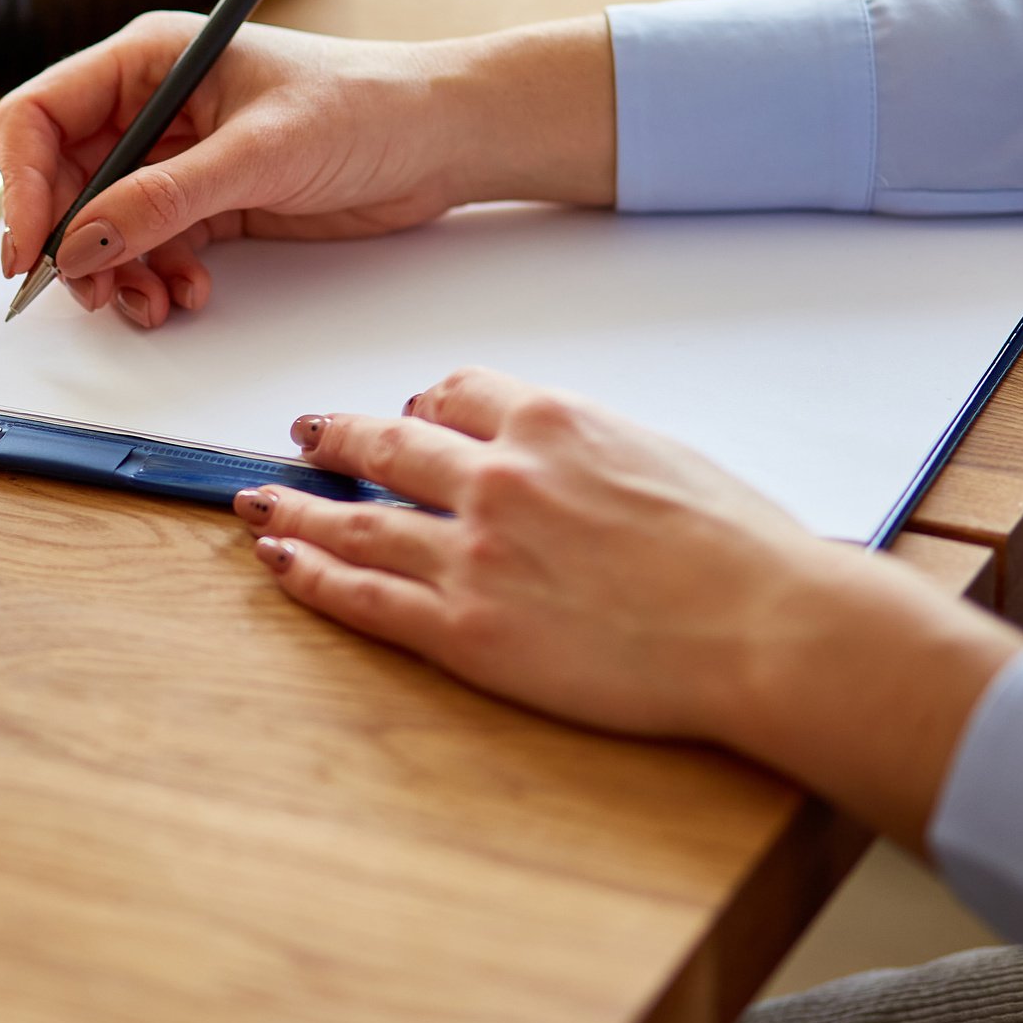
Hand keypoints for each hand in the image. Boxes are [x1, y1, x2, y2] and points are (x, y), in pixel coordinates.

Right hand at [0, 13, 615, 326]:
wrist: (441, 139)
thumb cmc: (364, 106)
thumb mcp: (257, 154)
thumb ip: (162, 200)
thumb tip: (80, 242)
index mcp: (147, 60)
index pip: (41, 115)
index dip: (21, 182)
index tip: (30, 247)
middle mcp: (150, 106)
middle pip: (62, 181)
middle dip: (71, 242)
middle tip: (89, 291)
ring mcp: (175, 158)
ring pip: (102, 226)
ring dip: (115, 273)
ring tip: (153, 304)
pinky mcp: (205, 202)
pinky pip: (148, 248)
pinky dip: (155, 278)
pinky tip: (189, 293)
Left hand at [234, 367, 1022, 849]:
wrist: (766, 629)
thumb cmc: (740, 552)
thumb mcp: (659, 454)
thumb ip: (583, 446)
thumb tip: (545, 452)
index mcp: (549, 422)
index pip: (454, 391)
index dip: (419, 403)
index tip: (403, 411)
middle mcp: (496, 478)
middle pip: (384, 444)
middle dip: (334, 439)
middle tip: (302, 437)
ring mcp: (471, 555)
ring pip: (353, 519)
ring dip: (293, 508)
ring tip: (256, 503)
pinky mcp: (464, 631)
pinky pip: (363, 596)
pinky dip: (311, 577)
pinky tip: (280, 565)